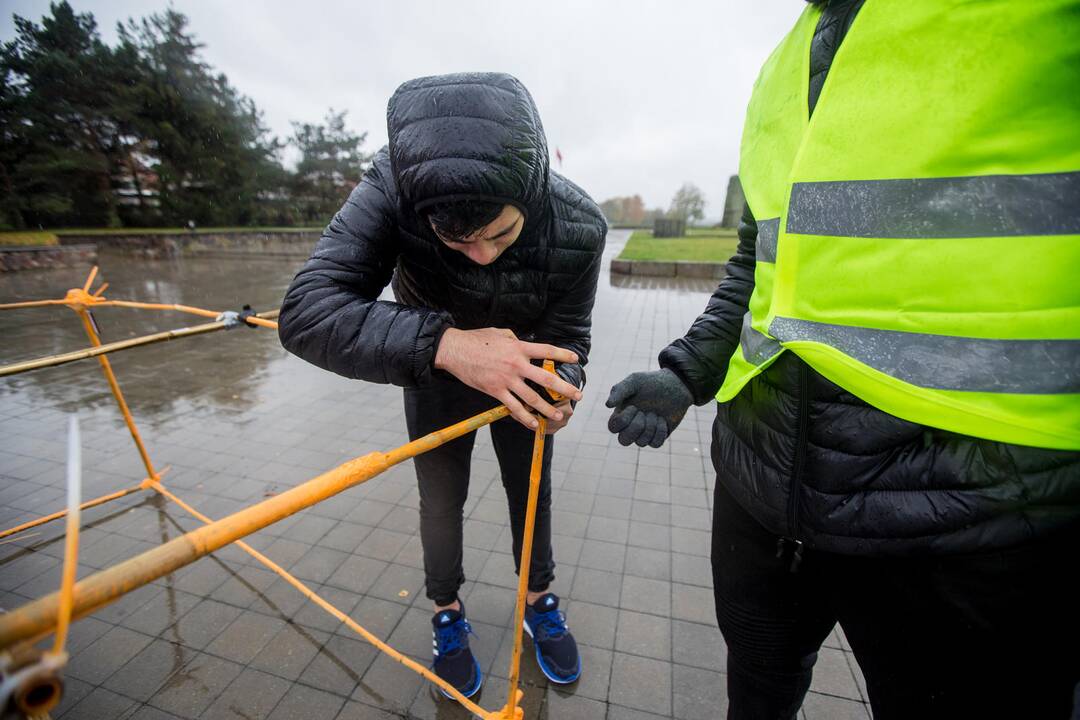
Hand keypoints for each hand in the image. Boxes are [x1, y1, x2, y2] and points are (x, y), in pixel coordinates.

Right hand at [435, 327, 582, 428]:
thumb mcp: (500, 333)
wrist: (455, 350)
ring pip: (532, 397)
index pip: (547, 351)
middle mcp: (516, 364)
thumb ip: (515, 340)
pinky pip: (513, 407)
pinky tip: (534, 422)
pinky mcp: (495, 391)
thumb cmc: (476, 339)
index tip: (575, 359)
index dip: (563, 355)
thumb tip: (523, 343)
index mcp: (519, 348)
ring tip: (558, 415)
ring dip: (547, 408)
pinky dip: (525, 417)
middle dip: (564, 388)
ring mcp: (506, 379)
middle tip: (577, 395)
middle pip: (546, 379)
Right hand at [606, 368, 692, 446]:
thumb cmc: (652, 381)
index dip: (623, 420)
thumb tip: (607, 405)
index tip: (634, 407)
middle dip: (636, 427)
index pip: (613, 428)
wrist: (677, 385)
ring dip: (651, 426)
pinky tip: (662, 420)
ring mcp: (645, 433)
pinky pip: (655, 444)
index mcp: (622, 413)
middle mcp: (631, 426)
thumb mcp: (635, 380)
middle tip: (645, 412)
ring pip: (641, 443)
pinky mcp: (658, 437)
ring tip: (656, 413)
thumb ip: (619, 390)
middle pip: (624, 441)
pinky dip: (660, 431)